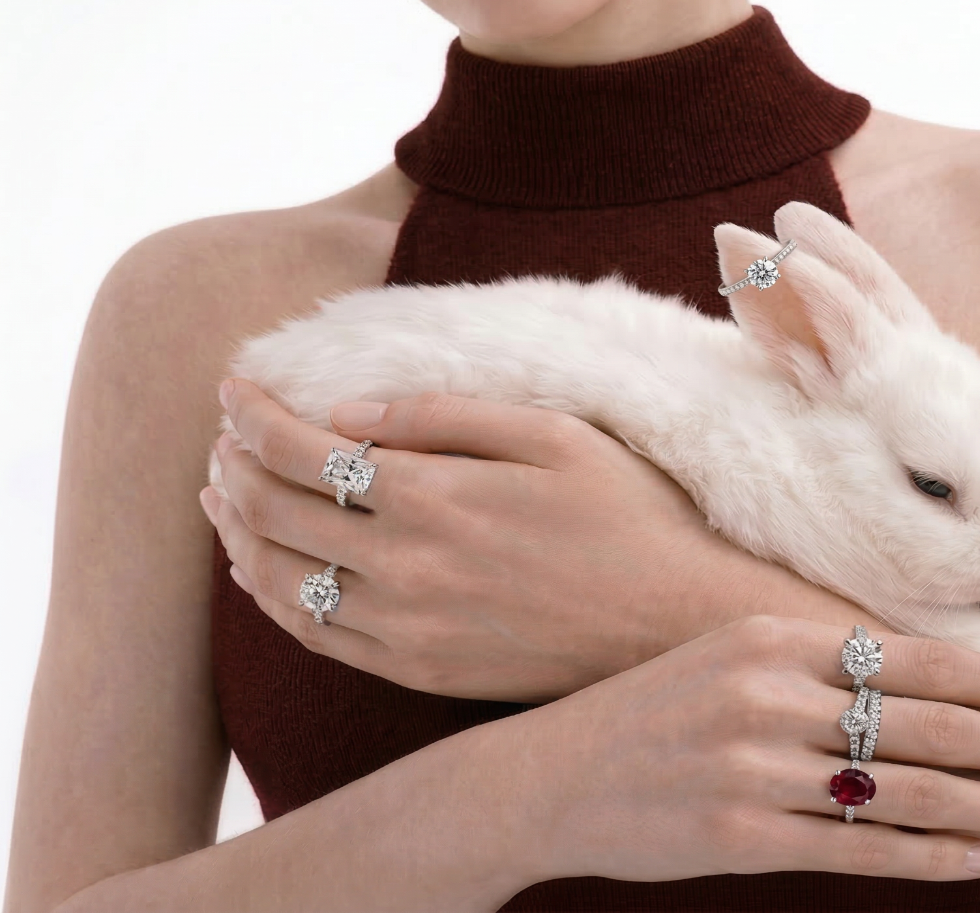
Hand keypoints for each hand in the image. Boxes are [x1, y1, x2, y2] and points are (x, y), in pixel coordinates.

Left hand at [203, 378, 777, 701]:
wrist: (678, 622)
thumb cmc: (630, 515)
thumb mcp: (557, 436)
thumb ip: (446, 417)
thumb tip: (347, 413)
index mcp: (437, 494)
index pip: (300, 449)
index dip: (252, 415)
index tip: (232, 388)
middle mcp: (407, 565)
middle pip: (275, 511)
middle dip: (233, 465)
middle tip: (223, 437)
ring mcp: (409, 627)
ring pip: (281, 579)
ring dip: (237, 531)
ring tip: (223, 496)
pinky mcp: (421, 671)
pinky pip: (317, 637)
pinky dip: (273, 598)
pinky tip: (264, 572)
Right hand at [501, 615, 979, 886]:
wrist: (547, 776)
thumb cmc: (648, 710)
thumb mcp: (725, 654)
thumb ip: (811, 654)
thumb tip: (911, 661)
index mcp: (769, 635)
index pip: (910, 654)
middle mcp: (767, 695)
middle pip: (924, 721)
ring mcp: (753, 769)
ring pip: (904, 789)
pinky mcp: (740, 838)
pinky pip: (857, 851)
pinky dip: (929, 856)